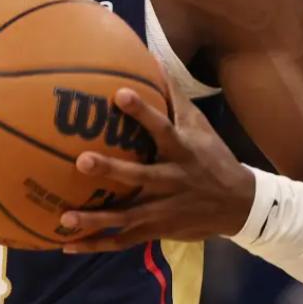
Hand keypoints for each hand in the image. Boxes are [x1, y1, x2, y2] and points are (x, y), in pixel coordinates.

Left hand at [60, 78, 254, 252]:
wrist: (239, 206)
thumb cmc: (211, 157)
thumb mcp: (200, 126)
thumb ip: (173, 96)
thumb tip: (151, 59)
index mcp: (182, 151)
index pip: (162, 127)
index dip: (142, 111)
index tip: (118, 93)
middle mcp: (172, 181)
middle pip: (140, 177)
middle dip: (111, 170)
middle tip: (81, 160)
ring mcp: (163, 210)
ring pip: (126, 217)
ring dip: (95, 219)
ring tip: (63, 217)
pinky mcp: (157, 231)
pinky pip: (122, 241)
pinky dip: (95, 244)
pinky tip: (66, 244)